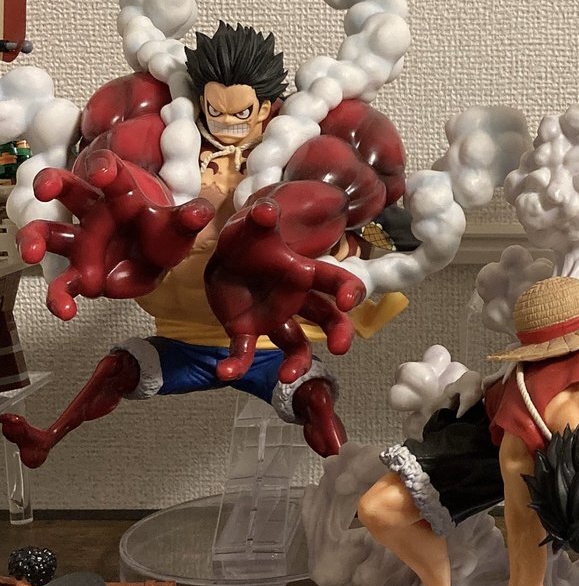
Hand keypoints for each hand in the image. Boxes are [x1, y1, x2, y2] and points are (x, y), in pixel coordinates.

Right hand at [19, 150, 213, 318]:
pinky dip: (58, 297)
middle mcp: (95, 212)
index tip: (100, 173)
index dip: (101, 166)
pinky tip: (64, 310)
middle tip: (44, 189)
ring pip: (48, 232)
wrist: (161, 257)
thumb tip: (201, 212)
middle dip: (51, 184)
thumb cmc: (166, 232)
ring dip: (33, 239)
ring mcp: (83, 242)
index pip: (108, 170)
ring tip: (31, 252)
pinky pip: (63, 283)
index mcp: (121, 193)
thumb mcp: (180, 225)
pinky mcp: (81, 272)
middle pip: (66, 189)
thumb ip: (188, 218)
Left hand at [204, 180, 361, 382]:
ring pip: (296, 343)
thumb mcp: (252, 225)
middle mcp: (296, 299)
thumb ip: (261, 218)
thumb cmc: (248, 239)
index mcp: (304, 272)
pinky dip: (237, 364)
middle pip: (327, 319)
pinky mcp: (247, 330)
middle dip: (338, 332)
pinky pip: (245, 351)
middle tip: (340, 348)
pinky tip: (227, 372)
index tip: (349, 302)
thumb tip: (266, 210)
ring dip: (297, 361)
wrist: (222, 256)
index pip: (335, 282)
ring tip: (288, 375)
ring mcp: (274, 318)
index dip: (349, 291)